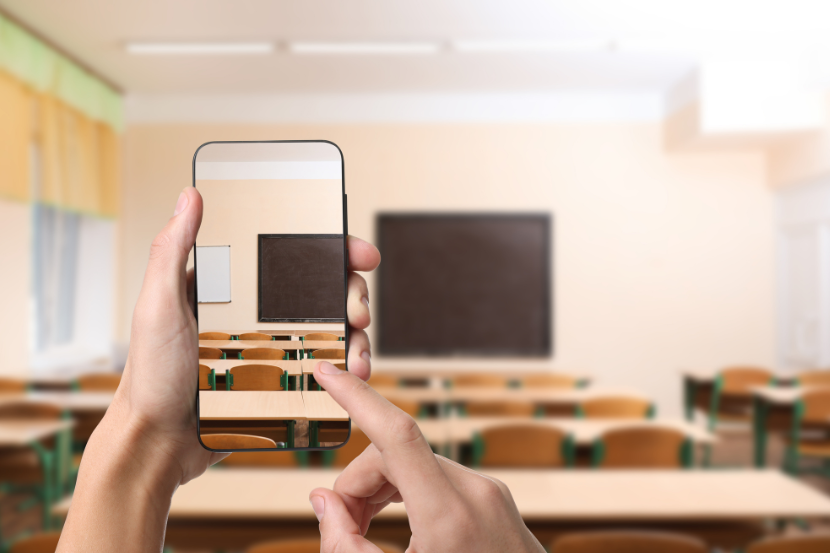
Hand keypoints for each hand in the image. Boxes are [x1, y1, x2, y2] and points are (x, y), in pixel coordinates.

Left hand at [59, 187, 379, 550]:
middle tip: (358, 310)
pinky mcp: (280, 382)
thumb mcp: (158, 304)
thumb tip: (190, 196)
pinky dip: (344, 368)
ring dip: (355, 335)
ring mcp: (271, 349)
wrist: (158, 443)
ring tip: (358, 351)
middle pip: (320, 292)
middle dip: (350, 294)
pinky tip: (352, 373)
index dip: (330, 250)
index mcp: (232, 288)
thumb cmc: (150, 375)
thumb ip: (172, 250)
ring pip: (329, 330)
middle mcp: (256, 314)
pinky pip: (322, 369)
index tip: (358, 254)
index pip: (290, 257)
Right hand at [309, 364, 544, 552]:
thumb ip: (346, 546)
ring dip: (380, 490)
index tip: (326, 370)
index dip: (355, 397)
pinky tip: (396, 527)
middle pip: (395, 455)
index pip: (396, 433)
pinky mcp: (495, 500)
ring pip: (415, 463)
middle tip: (340, 529)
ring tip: (363, 534)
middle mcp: (475, 493)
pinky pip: (438, 478)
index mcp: (450, 516)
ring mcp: (490, 494)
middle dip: (357, 483)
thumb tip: (321, 500)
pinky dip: (407, 495)